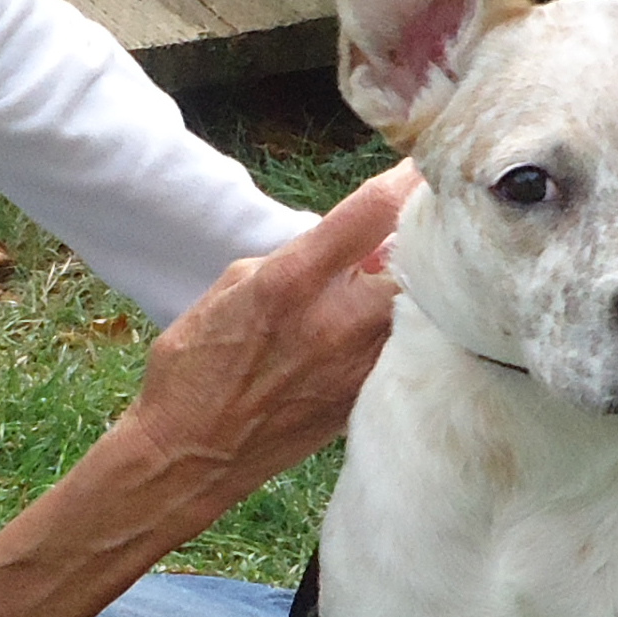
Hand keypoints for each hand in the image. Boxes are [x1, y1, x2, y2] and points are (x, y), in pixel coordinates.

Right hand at [121, 161, 418, 510]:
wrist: (192, 453)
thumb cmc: (199, 363)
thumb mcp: (235, 285)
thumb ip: (300, 256)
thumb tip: (356, 240)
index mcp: (293, 281)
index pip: (374, 211)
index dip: (407, 178)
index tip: (425, 163)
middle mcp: (336, 321)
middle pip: (415, 258)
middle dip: (422, 235)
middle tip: (423, 223)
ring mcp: (358, 365)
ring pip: (418, 306)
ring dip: (416, 284)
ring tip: (406, 273)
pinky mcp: (367, 397)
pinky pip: (403, 348)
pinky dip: (403, 327)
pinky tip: (385, 323)